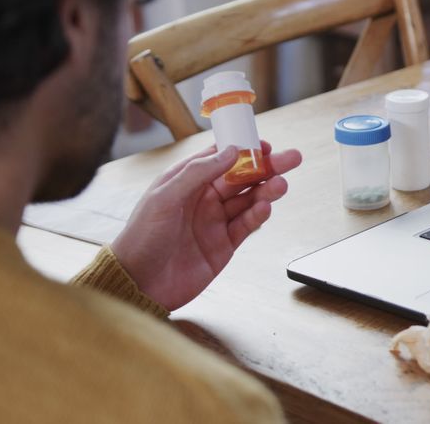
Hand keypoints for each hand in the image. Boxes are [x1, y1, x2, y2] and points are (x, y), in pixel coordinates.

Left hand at [111, 141, 302, 310]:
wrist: (137, 284)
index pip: (220, 158)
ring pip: (249, 201)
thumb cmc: (141, 238)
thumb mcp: (164, 198)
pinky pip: (246, 226)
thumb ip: (198, 172)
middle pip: (242, 178)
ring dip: (267, 190)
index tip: (263, 144)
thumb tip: (230, 151)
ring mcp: (215, 222)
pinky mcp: (224, 246)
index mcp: (186, 182)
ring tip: (282, 185)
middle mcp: (203, 200)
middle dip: (268, 167)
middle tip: (291, 158)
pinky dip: (258, 216)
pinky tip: (265, 207)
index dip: (243, 149)